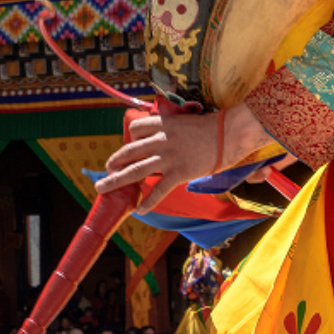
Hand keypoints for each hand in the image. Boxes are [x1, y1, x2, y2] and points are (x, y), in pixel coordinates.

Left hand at [98, 104, 269, 208]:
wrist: (229, 133)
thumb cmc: (211, 128)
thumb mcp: (184, 123)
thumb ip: (171, 132)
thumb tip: (162, 143)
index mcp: (163, 125)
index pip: (136, 129)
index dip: (130, 138)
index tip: (129, 146)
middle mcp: (161, 141)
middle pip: (129, 151)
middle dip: (114, 161)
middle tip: (107, 168)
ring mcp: (168, 158)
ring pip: (136, 170)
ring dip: (117, 180)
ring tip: (103, 186)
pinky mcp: (179, 173)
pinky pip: (158, 190)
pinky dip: (148, 201)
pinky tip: (140, 210)